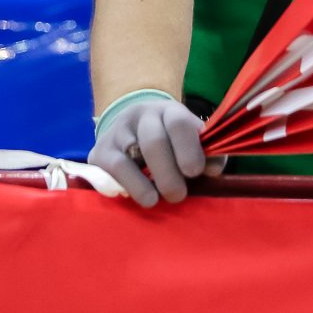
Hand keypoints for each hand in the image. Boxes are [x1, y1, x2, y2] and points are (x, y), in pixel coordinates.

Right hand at [89, 90, 213, 206]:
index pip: (178, 123)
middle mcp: (140, 116)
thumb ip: (206, 152)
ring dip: (143, 184)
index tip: (195, 172)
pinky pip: (111, 172)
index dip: (188, 148)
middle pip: (153, 142)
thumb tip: (213, 169)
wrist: (133, 126)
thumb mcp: (190, 138)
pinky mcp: (99, 152)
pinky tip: (139, 197)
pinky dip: (128, 186)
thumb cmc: (171, 140)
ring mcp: (116, 133)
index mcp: (168, 111)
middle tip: (177, 195)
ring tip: (155, 200)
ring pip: (127, 158)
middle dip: (168, 174)